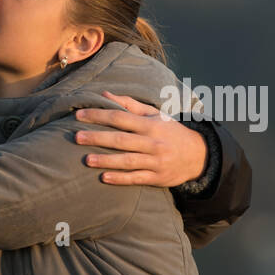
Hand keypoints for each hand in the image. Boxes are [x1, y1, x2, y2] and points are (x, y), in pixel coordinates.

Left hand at [75, 91, 207, 186]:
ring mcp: (156, 161)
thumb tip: (105, 95)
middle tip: (76, 137)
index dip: (99, 115)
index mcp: (150, 124)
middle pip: (122, 139)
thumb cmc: (170, 132)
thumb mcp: (155, 115)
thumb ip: (129, 105)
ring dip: (107, 160)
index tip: (79, 115)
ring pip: (128, 160)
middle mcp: (153, 142)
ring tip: (86, 160)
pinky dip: (120, 178)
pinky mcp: (158, 178)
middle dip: (98, 138)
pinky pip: (137, 178)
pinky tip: (104, 178)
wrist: (199, 155)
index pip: (120, 117)